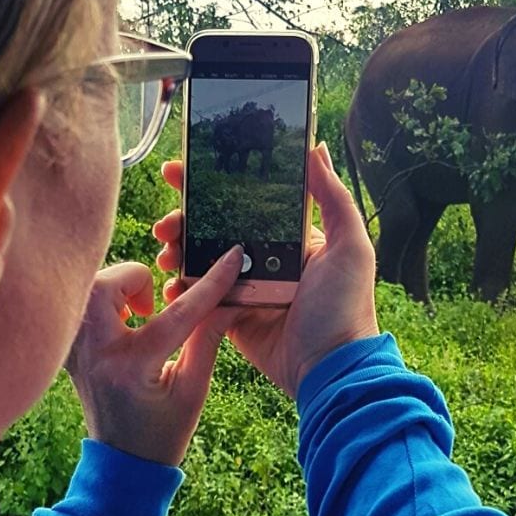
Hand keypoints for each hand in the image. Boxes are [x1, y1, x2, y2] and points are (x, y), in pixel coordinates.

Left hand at [65, 250, 242, 465]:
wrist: (123, 464)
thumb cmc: (164, 431)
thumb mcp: (194, 389)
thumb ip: (209, 338)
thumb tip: (230, 297)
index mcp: (132, 367)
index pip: (177, 313)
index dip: (210, 283)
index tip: (231, 256)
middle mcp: (96, 355)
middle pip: (108, 284)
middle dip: (136, 281)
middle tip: (153, 307)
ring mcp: (75, 352)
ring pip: (90, 289)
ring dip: (118, 291)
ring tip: (137, 318)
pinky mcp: (69, 351)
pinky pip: (80, 306)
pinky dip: (103, 304)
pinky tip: (119, 327)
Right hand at [154, 143, 378, 398]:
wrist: (330, 367)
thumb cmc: (345, 306)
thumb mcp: (349, 246)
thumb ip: (333, 198)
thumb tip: (317, 148)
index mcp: (289, 237)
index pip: (244, 201)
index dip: (210, 184)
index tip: (178, 172)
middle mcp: (264, 258)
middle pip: (213, 228)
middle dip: (183, 220)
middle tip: (166, 223)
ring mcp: (245, 289)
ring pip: (200, 261)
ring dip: (177, 253)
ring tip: (166, 253)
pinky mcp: (231, 318)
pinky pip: (200, 299)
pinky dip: (181, 292)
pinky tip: (170, 287)